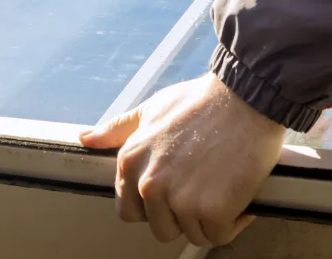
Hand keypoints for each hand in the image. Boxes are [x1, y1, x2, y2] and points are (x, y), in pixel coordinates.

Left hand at [80, 73, 285, 246]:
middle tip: (202, 180)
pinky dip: (233, 219)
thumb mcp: (153, 108)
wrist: (245, 96)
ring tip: (221, 180)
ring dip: (209, 215)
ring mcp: (180, 199)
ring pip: (191, 232)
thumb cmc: (201, 101)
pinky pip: (219, 234)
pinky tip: (237, 191)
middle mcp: (150, 184)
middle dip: (183, 211)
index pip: (130, 209)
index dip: (155, 201)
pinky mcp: (211, 210)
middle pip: (161, 227)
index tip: (175, 185)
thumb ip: (120, 128)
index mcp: (131, 161)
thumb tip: (87, 138)